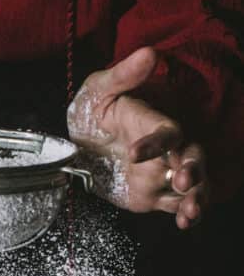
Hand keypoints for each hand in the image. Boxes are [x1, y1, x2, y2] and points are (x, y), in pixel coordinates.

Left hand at [67, 47, 207, 228]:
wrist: (78, 144)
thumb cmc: (92, 110)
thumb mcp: (99, 89)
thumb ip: (123, 75)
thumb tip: (149, 53)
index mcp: (152, 122)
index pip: (165, 131)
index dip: (157, 142)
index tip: (135, 153)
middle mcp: (164, 149)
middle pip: (192, 157)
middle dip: (193, 170)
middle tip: (184, 181)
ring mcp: (161, 173)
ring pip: (190, 185)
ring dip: (195, 197)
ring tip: (191, 211)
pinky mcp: (154, 194)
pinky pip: (175, 205)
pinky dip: (185, 214)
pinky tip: (186, 222)